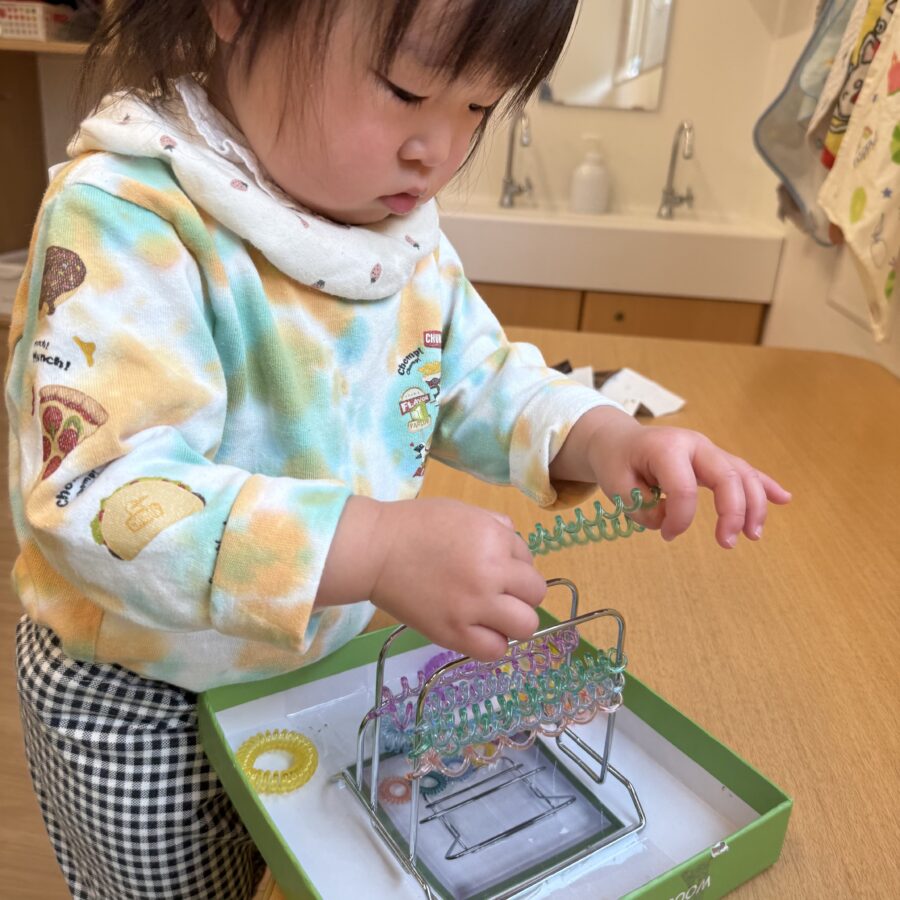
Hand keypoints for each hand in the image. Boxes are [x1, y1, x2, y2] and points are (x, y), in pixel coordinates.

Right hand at [370, 498, 546, 660]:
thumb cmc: (415, 525)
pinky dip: (492, 643)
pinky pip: (495, 650)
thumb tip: (515, 547)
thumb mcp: (463, 512)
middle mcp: (491, 573)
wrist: (375, 550)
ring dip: (514, 621)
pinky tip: (478, 632)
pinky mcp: (454, 633)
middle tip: (497, 592)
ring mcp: (474, 606)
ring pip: (525, 625)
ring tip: (493, 617)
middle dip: (521, 592)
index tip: (492, 566)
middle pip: (535, 593)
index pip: (529, 559)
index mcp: (494, 538)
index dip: (513, 563)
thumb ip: (495, 527)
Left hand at [551, 407, 790, 547]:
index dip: (680, 518)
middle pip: (726, 475)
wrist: (617, 439)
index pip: (683, 487)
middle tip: (726, 544)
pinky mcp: (714, 458)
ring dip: (754, 505)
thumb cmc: (616, 462)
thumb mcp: (615, 486)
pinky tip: (784, 499)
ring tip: (753, 535)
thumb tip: (671, 522)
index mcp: (666, 448)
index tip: (667, 535)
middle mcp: (694, 444)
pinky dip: (765, 485)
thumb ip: (643, 508)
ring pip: (742, 474)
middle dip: (733, 512)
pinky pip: (744, 470)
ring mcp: (708, 450)